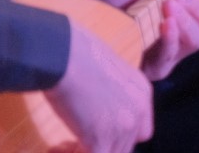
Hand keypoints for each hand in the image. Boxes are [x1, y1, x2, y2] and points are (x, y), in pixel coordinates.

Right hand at [43, 16, 153, 152]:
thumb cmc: (76, 55)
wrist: (63, 56)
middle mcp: (138, 111)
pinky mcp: (100, 139)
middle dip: (103, 146)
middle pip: (126, 145)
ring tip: (64, 146)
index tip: (96, 132)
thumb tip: (99, 107)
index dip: (119, 136)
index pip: (141, 130)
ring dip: (87, 151)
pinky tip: (56, 148)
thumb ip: (113, 92)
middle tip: (75, 142)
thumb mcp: (108, 70)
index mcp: (142, 92)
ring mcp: (122, 127)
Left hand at [97, 0, 198, 79]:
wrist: (86, 20)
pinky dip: (172, 36)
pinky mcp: (155, 67)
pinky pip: (171, 55)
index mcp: (186, 11)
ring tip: (168, 4)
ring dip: (187, 18)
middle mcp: (183, 32)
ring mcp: (172, 51)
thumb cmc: (111, 0)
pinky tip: (166, 23)